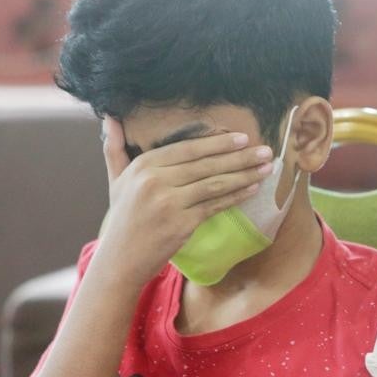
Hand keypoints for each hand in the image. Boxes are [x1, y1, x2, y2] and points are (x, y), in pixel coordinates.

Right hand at [95, 117, 273, 285]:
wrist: (120, 259)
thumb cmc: (123, 218)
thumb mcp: (116, 180)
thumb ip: (115, 149)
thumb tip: (109, 117)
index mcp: (143, 166)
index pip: (188, 149)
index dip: (217, 143)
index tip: (242, 138)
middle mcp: (155, 181)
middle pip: (206, 164)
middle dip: (239, 156)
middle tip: (265, 151)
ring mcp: (170, 203)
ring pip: (214, 183)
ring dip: (245, 175)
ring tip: (267, 168)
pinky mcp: (182, 224)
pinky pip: (215, 205)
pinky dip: (236, 196)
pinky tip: (253, 189)